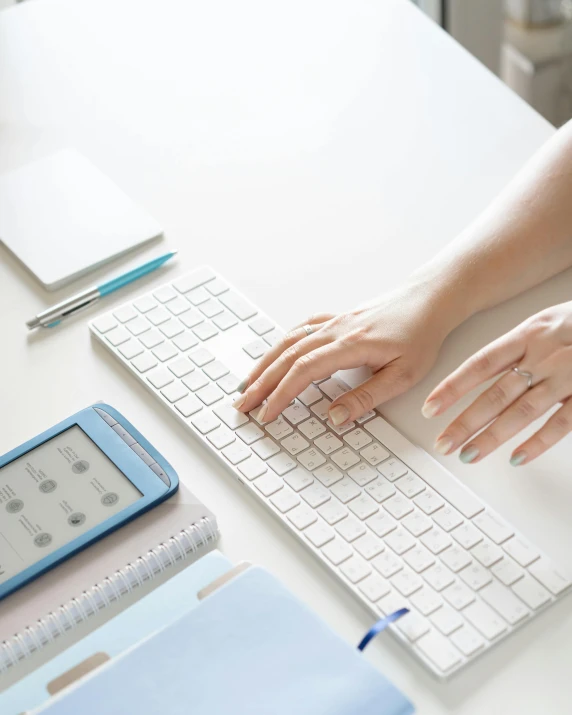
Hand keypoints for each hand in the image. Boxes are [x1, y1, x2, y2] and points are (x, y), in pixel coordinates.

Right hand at [232, 284, 454, 425]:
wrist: (429, 301)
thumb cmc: (420, 335)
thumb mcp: (403, 375)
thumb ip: (367, 397)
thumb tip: (334, 417)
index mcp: (350, 345)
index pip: (304, 371)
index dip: (281, 394)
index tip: (267, 414)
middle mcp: (335, 330)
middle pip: (287, 357)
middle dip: (261, 383)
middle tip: (242, 404)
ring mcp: (333, 322)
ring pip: (288, 342)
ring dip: (265, 363)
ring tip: (247, 384)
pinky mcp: (336, 319)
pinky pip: (299, 331)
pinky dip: (280, 345)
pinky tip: (273, 355)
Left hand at [423, 302, 571, 465]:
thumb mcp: (546, 321)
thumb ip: (518, 346)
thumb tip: (479, 373)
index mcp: (528, 334)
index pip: (480, 364)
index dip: (452, 387)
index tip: (429, 407)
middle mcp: (545, 355)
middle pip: (496, 394)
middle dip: (465, 421)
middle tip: (442, 443)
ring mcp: (568, 376)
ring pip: (523, 412)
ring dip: (492, 436)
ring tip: (468, 454)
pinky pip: (562, 423)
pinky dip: (538, 443)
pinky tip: (517, 458)